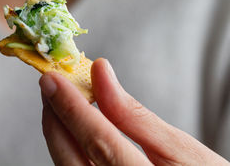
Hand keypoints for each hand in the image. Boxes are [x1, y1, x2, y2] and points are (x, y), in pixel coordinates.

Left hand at [39, 58, 229, 165]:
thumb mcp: (180, 148)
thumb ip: (136, 115)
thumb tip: (100, 73)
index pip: (99, 142)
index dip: (73, 108)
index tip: (54, 78)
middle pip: (72, 160)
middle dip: (56, 118)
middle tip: (50, 85)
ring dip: (59, 132)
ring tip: (60, 101)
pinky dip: (69, 148)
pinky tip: (73, 127)